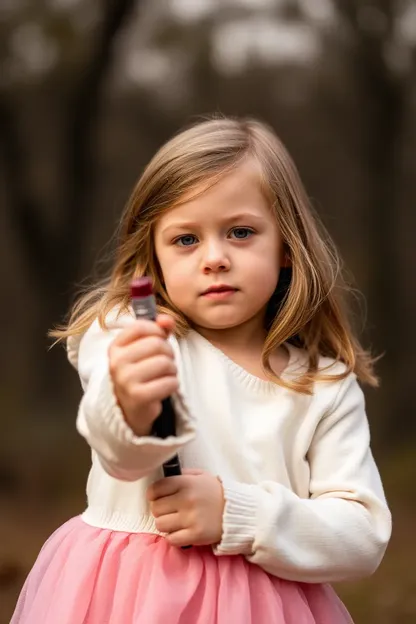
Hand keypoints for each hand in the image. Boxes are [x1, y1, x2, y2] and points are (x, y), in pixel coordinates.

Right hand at [109, 315, 177, 435]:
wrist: (129, 409)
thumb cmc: (139, 374)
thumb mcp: (143, 350)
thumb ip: (157, 330)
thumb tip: (167, 319)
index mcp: (116, 348)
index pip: (140, 326)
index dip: (157, 331)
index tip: (159, 340)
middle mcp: (117, 362)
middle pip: (157, 344)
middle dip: (168, 353)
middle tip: (163, 363)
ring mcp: (126, 380)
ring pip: (165, 363)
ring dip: (172, 370)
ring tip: (163, 376)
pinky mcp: (139, 396)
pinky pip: (170, 382)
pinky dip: (173, 384)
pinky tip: (164, 388)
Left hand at [147, 470, 224, 547]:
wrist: (237, 510)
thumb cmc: (216, 492)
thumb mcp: (201, 476)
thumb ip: (182, 475)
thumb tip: (163, 479)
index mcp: (186, 483)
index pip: (155, 489)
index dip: (153, 494)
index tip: (157, 497)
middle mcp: (186, 500)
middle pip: (155, 509)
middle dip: (160, 510)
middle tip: (169, 510)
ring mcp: (190, 519)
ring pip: (160, 525)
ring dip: (165, 524)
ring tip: (175, 521)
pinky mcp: (195, 535)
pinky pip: (171, 539)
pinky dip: (173, 537)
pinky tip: (181, 531)